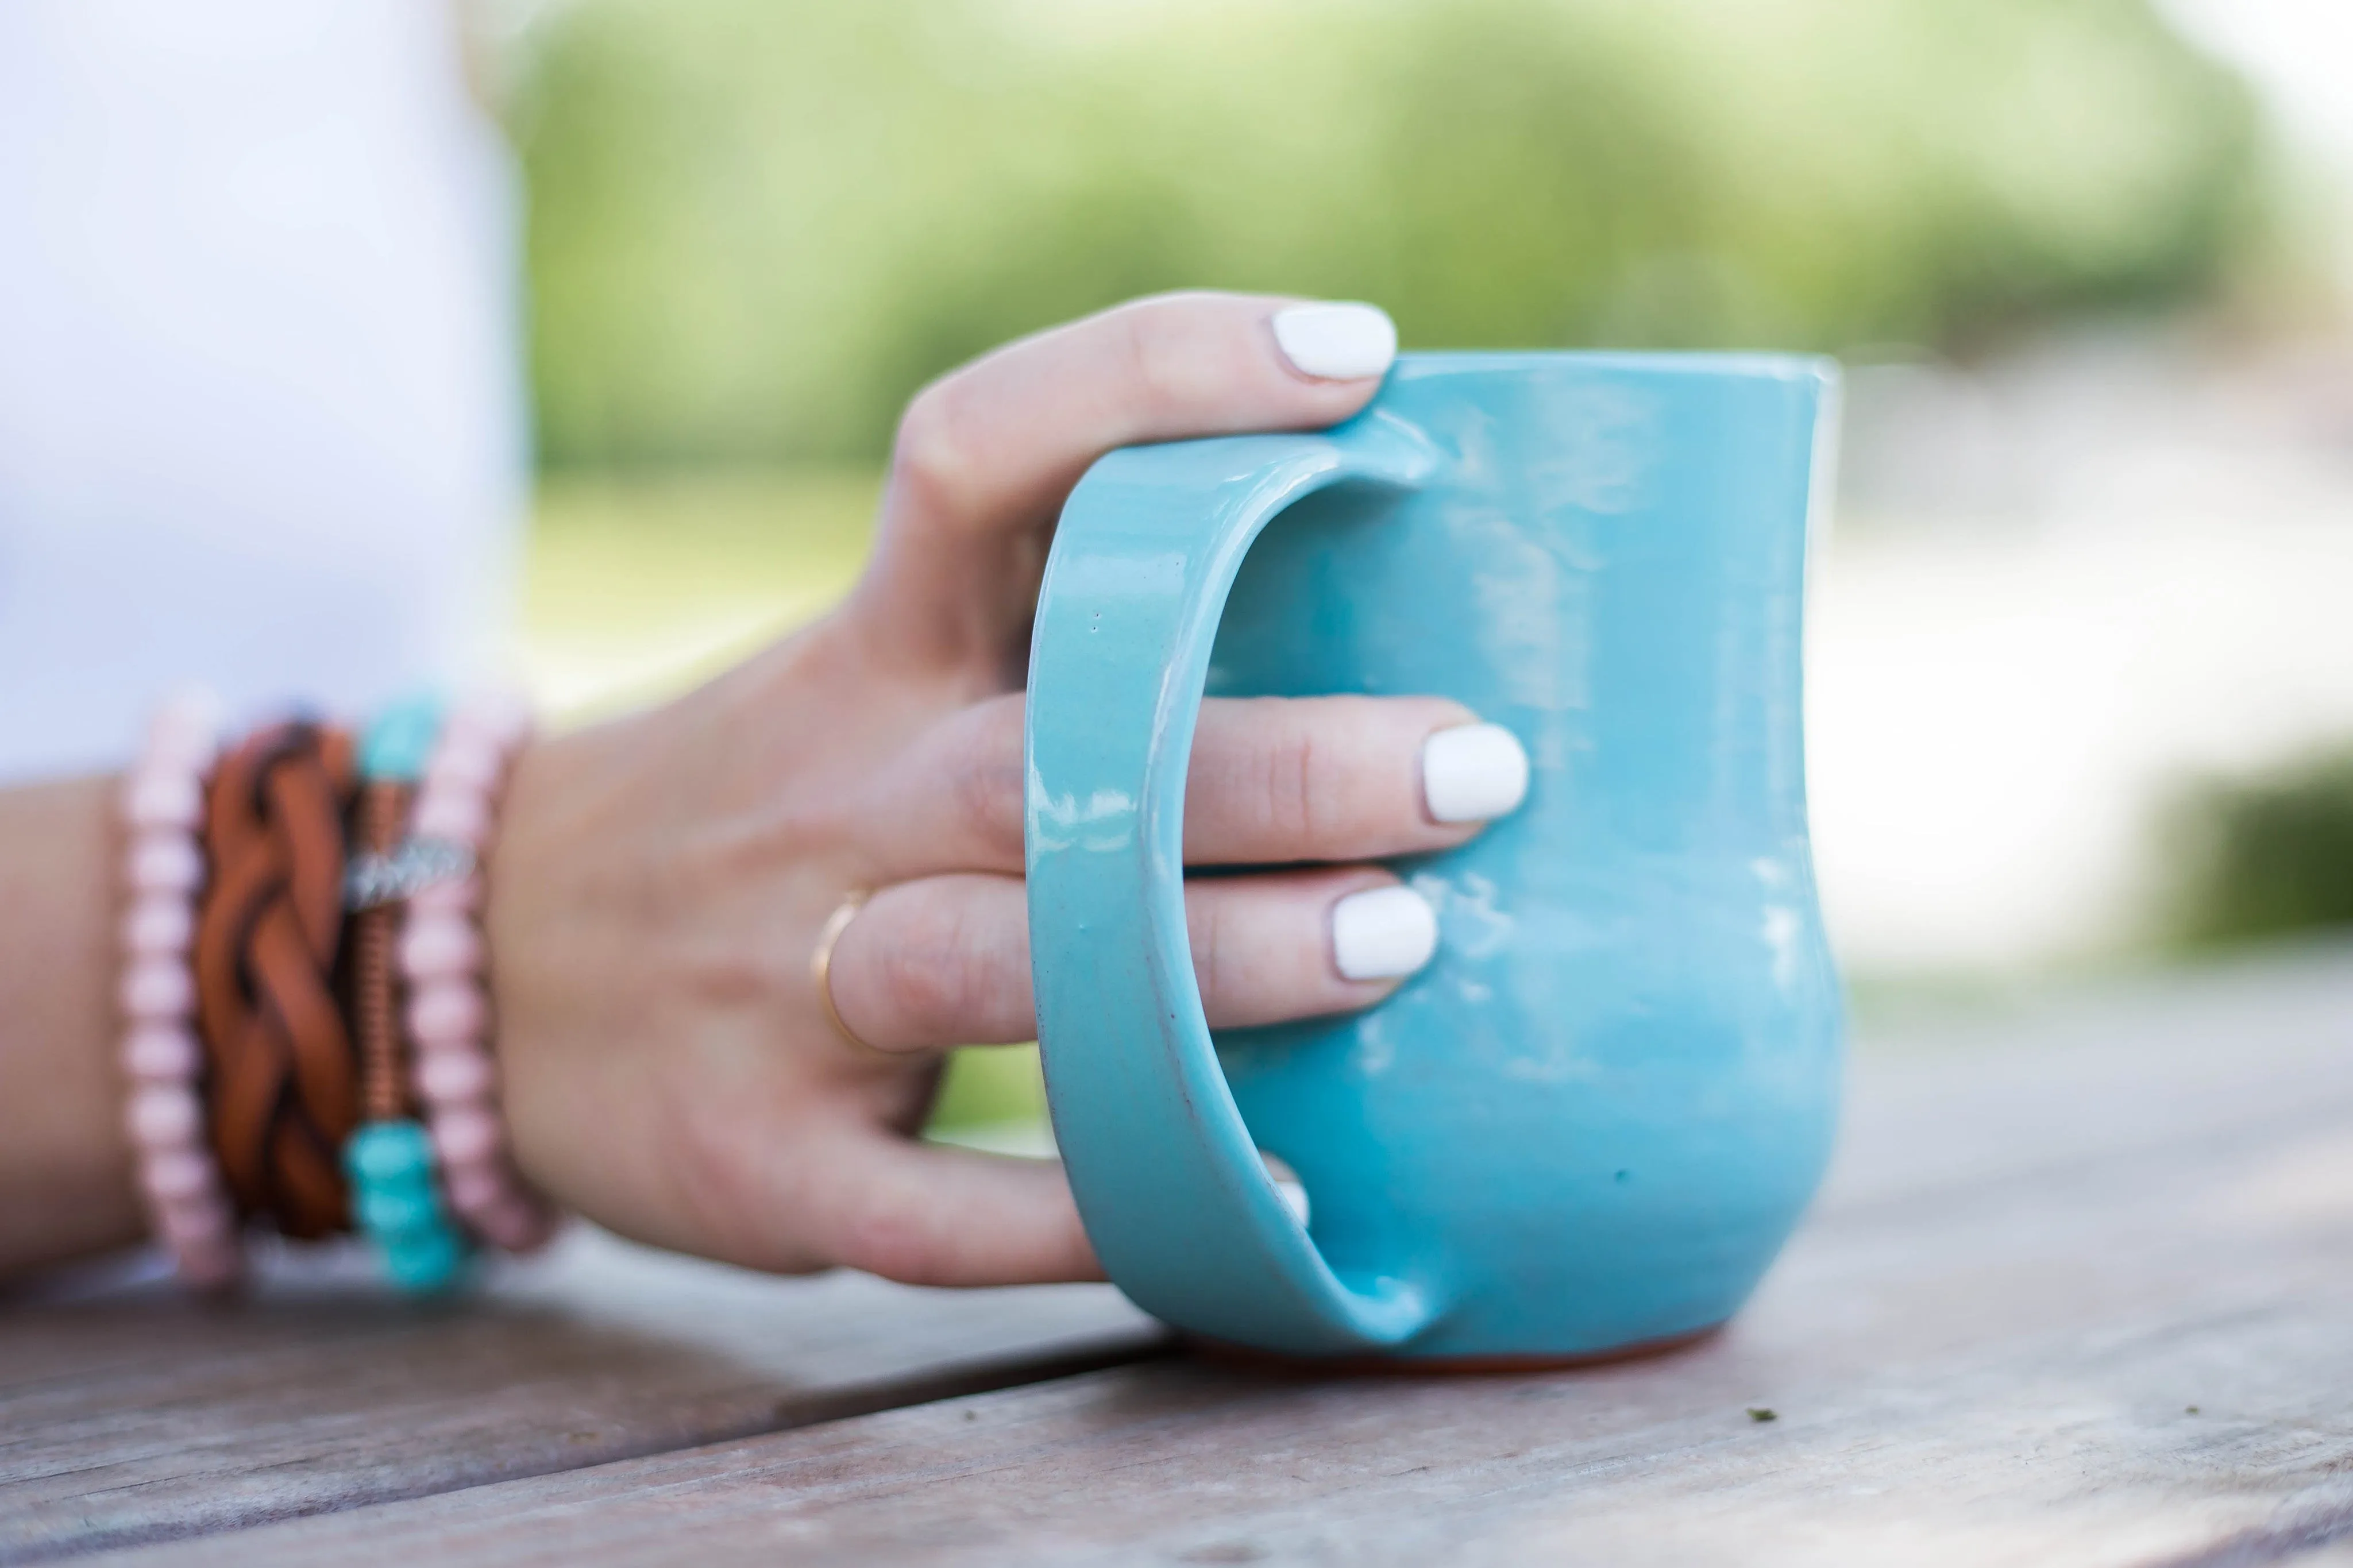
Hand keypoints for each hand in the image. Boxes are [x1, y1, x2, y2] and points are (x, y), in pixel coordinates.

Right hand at [486, 292, 1528, 1284]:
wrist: (471, 969)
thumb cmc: (757, 808)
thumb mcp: (866, 684)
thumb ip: (1056, 655)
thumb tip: (1370, 638)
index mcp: (870, 649)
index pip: (987, 452)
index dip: (1161, 380)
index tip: (1358, 364)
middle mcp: (834, 790)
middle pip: (1058, 746)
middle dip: (1276, 759)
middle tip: (1471, 770)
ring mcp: (787, 980)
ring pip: (1008, 961)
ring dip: (1211, 962)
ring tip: (1400, 948)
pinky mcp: (763, 1157)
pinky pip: (937, 1205)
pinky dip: (1097, 1210)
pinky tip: (1265, 1205)